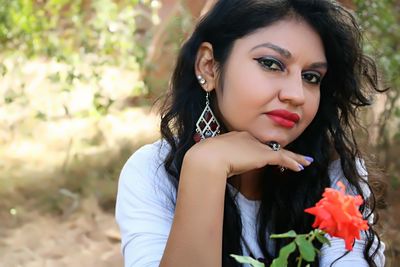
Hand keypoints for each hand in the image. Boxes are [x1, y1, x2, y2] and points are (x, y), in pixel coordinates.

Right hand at [186, 131, 312, 178]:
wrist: (208, 157)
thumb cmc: (206, 159)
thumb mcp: (214, 157)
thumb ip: (222, 160)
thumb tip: (222, 169)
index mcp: (236, 137)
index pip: (254, 143)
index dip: (263, 150)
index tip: (269, 155)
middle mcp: (249, 138)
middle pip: (270, 146)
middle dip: (282, 152)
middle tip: (294, 156)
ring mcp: (256, 146)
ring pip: (280, 152)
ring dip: (294, 157)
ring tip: (306, 161)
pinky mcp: (263, 155)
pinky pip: (282, 158)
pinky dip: (293, 162)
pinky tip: (302, 167)